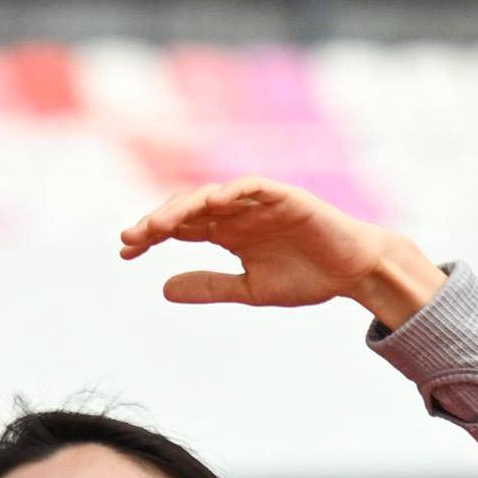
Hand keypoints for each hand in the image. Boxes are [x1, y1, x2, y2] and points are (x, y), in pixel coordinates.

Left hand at [120, 180, 442, 328]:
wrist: (352, 273)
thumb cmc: (306, 277)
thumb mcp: (248, 289)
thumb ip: (209, 286)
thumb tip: (163, 290)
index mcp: (228, 233)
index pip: (180, 229)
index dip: (151, 237)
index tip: (125, 252)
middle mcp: (238, 213)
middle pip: (188, 210)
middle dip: (158, 222)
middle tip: (131, 238)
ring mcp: (259, 202)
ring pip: (213, 196)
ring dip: (184, 207)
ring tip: (158, 226)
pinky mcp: (285, 197)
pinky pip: (253, 187)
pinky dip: (231, 191)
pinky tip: (208, 204)